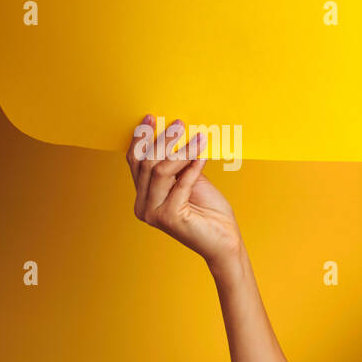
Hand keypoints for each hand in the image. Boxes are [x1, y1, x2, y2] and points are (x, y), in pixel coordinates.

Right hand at [126, 113, 242, 265]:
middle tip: (178, 123)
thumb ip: (178, 165)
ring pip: (161, 171)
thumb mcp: (191, 181)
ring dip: (180, 151)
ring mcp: (153, 213)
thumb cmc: (210, 213)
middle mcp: (143, 207)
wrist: (225, 242)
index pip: (135, 163)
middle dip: (162, 141)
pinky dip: (192, 166)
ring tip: (197, 138)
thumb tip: (173, 135)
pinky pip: (181, 183)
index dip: (141, 140)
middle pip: (147, 164)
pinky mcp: (169, 217)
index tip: (151, 119)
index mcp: (143, 198)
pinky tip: (202, 154)